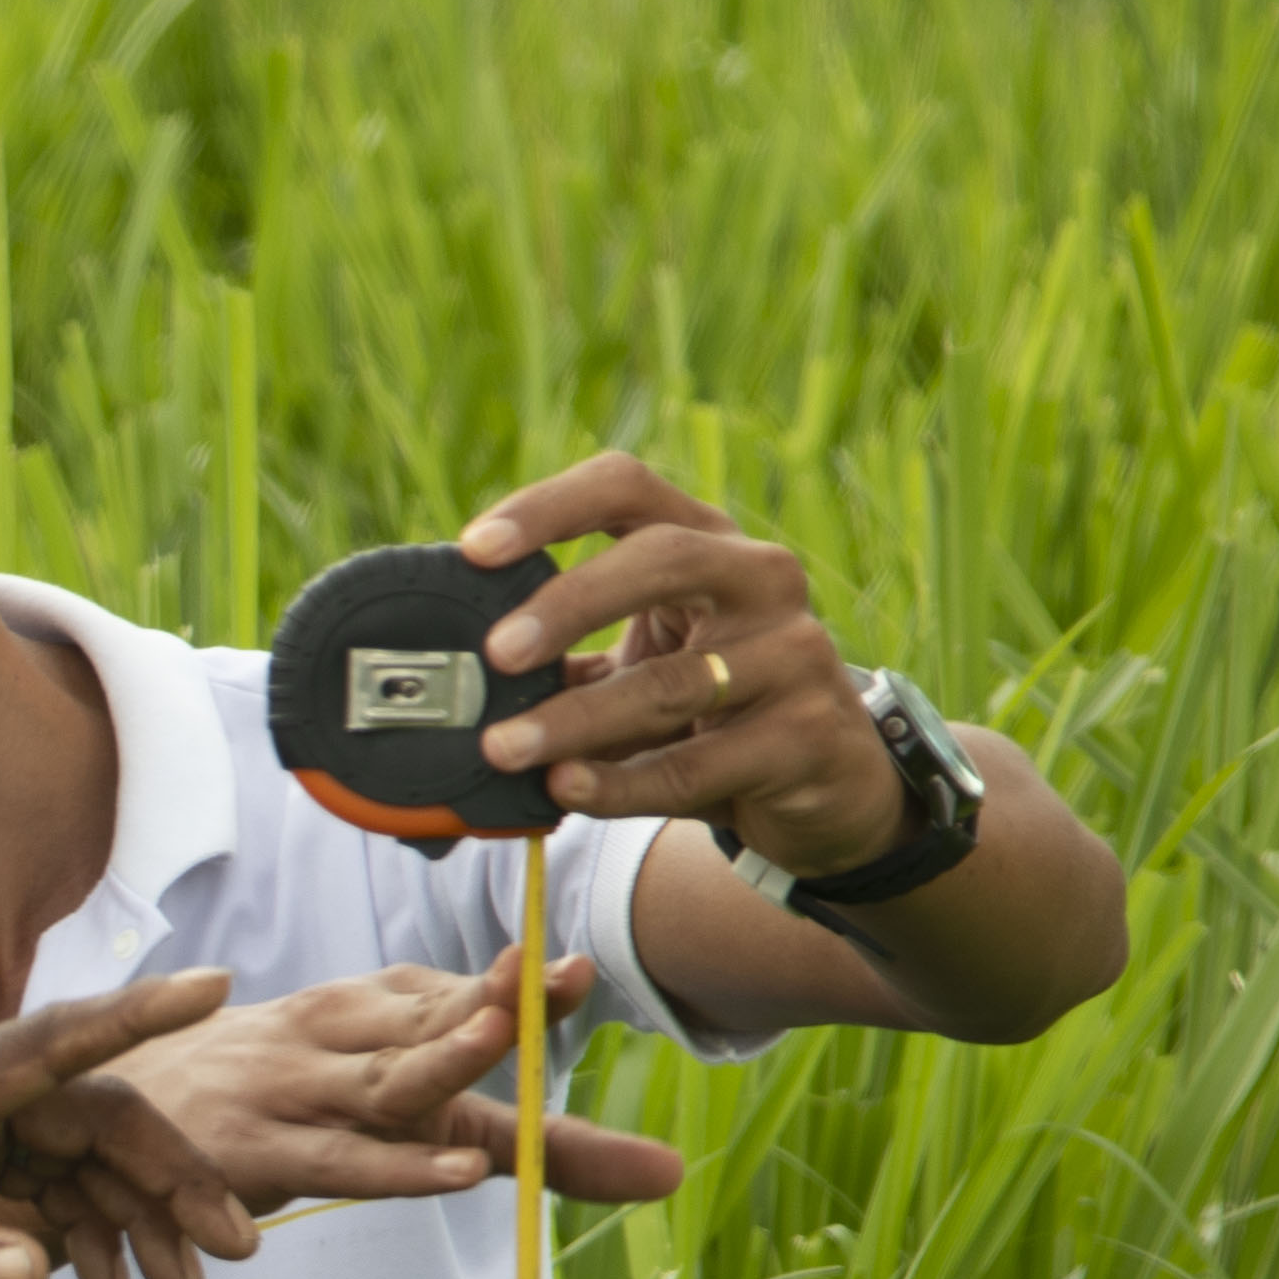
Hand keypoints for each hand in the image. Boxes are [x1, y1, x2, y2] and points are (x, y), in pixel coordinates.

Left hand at [0, 974, 267, 1278]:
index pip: (42, 1046)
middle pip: (83, 1111)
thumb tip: (35, 1274)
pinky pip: (33, 1169)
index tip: (213, 986)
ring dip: (132, 1208)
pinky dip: (78, 1219)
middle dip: (168, 1176)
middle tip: (234, 1255)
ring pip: (69, 1143)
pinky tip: (105, 1278)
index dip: (133, 1019)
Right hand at [107, 957, 689, 1212]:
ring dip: (440, 1056)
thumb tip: (672, 1175)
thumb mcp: (388, 1106)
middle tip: (563, 978)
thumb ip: (530, 1142)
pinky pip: (339, 1162)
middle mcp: (332, 1038)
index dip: (514, 984)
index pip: (453, 994)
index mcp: (363, 1010)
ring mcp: (291, 1093)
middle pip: (427, 1022)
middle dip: (493, 1002)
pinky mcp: (258, 1156)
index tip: (576, 971)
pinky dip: (397, 1166)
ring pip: (384, 1080)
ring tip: (500, 1038)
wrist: (106, 1121)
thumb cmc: (266, 1105)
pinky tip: (454, 1171)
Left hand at [455, 452, 916, 881]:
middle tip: (495, 653)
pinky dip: (622, 784)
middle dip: (571, 603)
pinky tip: (566, 791)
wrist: (827, 781)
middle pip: (662, 558)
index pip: (626, 487)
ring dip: (576, 720)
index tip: (474, 548)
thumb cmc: (710, 710)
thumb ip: (566, 662)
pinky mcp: (807, 734)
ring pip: (672, 682)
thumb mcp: (642, 665)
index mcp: (704, 542)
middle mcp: (758, 578)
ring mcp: (793, 653)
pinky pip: (697, 764)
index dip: (549, 507)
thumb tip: (451, 683)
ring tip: (504, 748)